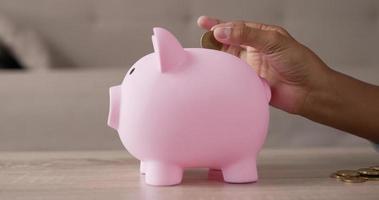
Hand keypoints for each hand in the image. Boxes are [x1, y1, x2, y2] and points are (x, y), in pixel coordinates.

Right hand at [197, 16, 331, 113]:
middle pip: (228, 43)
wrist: (309, 92)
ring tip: (203, 57)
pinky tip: (214, 75)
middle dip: (213, 41)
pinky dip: (223, 76)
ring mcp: (251, 67)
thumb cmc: (300, 63)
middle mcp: (254, 50)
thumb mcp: (273, 41)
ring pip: (228, 61)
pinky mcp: (250, 83)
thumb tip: (222, 31)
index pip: (236, 27)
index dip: (219, 25)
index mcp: (261, 36)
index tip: (203, 23)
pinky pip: (232, 78)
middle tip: (200, 41)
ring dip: (217, 59)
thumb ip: (247, 35)